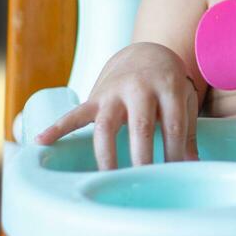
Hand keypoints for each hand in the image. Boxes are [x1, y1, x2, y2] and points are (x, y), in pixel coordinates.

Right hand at [34, 42, 199, 169]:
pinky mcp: (96, 96)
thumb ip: (188, 132)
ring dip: (106, 154)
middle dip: (141, 157)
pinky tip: (42, 142)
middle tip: (143, 183)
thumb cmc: (168, 84)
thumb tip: (193, 165)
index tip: (174, 176)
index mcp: (168, 88)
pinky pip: (75, 113)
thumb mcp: (185, 100)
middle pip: (140, 126)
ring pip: (107, 125)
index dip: (174, 152)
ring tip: (107, 179)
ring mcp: (114, 92)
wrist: (144, 53)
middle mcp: (140, 88)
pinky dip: (58, 127)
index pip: (173, 125)